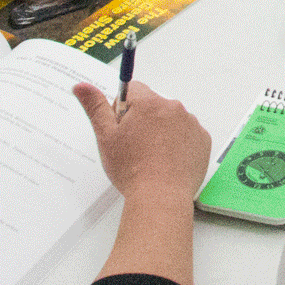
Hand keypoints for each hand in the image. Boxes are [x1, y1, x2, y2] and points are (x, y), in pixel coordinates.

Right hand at [70, 80, 210, 200]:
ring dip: (161, 131)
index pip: (133, 89)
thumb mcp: (106, 137)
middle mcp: (173, 108)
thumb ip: (96, 107)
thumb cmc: (132, 170)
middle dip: (142, 120)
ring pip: (170, 120)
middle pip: (152, 105)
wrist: (160, 197)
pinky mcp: (202, 140)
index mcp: (149, 103)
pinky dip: (178, 144)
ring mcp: (191, 124)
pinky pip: (187, 135)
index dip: (123, 108)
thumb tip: (82, 86)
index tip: (122, 127)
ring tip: (151, 157)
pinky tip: (167, 160)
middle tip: (134, 147)